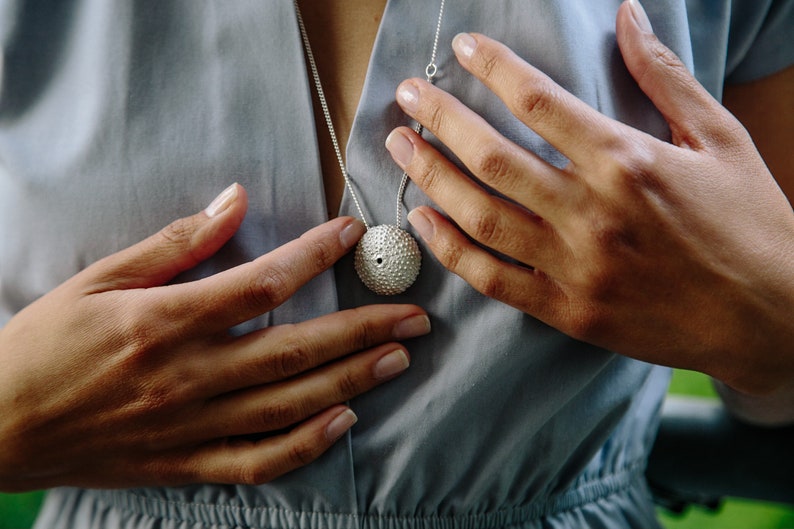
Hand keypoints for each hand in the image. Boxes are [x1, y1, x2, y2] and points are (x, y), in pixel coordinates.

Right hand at [0, 184, 429, 491]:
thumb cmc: (44, 344)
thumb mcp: (100, 279)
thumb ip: (175, 244)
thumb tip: (234, 201)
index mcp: (164, 320)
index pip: (261, 284)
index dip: (315, 256)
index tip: (353, 236)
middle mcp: (187, 375)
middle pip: (294, 348)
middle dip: (363, 328)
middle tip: (414, 315)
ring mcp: (189, 426)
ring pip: (289, 404)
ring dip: (351, 380)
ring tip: (397, 358)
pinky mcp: (184, 464)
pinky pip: (258, 461)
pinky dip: (305, 444)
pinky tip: (342, 421)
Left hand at [385, 1, 793, 395]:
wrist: (769, 317)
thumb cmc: (749, 223)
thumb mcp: (720, 139)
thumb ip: (665, 77)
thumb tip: (628, 15)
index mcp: (628, 161)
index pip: (538, 100)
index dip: (491, 66)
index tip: (461, 49)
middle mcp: (592, 212)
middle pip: (492, 157)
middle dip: (441, 118)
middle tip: (407, 95)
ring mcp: (575, 267)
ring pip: (481, 218)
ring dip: (431, 178)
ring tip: (399, 147)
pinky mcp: (567, 310)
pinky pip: (492, 279)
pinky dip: (450, 250)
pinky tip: (421, 220)